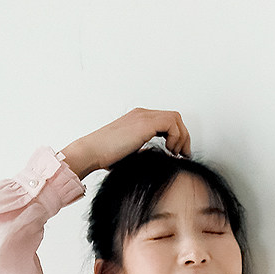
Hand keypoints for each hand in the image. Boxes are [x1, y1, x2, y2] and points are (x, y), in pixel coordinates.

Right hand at [59, 108, 190, 179]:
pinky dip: (175, 138)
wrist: (91, 152)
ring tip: (174, 154)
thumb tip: (158, 159)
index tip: (178, 154)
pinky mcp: (144, 123)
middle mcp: (142, 114)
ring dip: (180, 137)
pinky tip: (168, 151)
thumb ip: (143, 151)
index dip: (177, 136)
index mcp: (138, 120)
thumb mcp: (130, 153)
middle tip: (183, 155)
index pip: (166, 121)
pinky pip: (171, 124)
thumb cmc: (105, 156)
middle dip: (183, 136)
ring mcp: (143, 117)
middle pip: (174, 117)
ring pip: (175, 118)